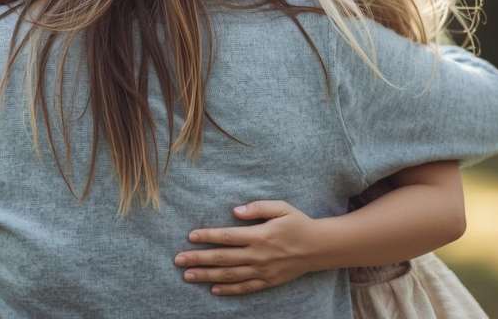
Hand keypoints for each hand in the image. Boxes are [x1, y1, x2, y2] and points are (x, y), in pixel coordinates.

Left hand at [174, 200, 318, 295]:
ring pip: (230, 275)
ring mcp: (263, 271)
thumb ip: (258, 208)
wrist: (319, 247)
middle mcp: (259, 255)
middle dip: (198, 258)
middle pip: (223, 258)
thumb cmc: (298, 223)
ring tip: (188, 275)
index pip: (227, 236)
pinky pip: (245, 288)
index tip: (190, 236)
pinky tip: (213, 289)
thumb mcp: (281, 207)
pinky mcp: (268, 282)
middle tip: (178, 259)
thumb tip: (235, 210)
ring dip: (207, 275)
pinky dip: (228, 290)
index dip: (207, 236)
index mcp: (260, 235)